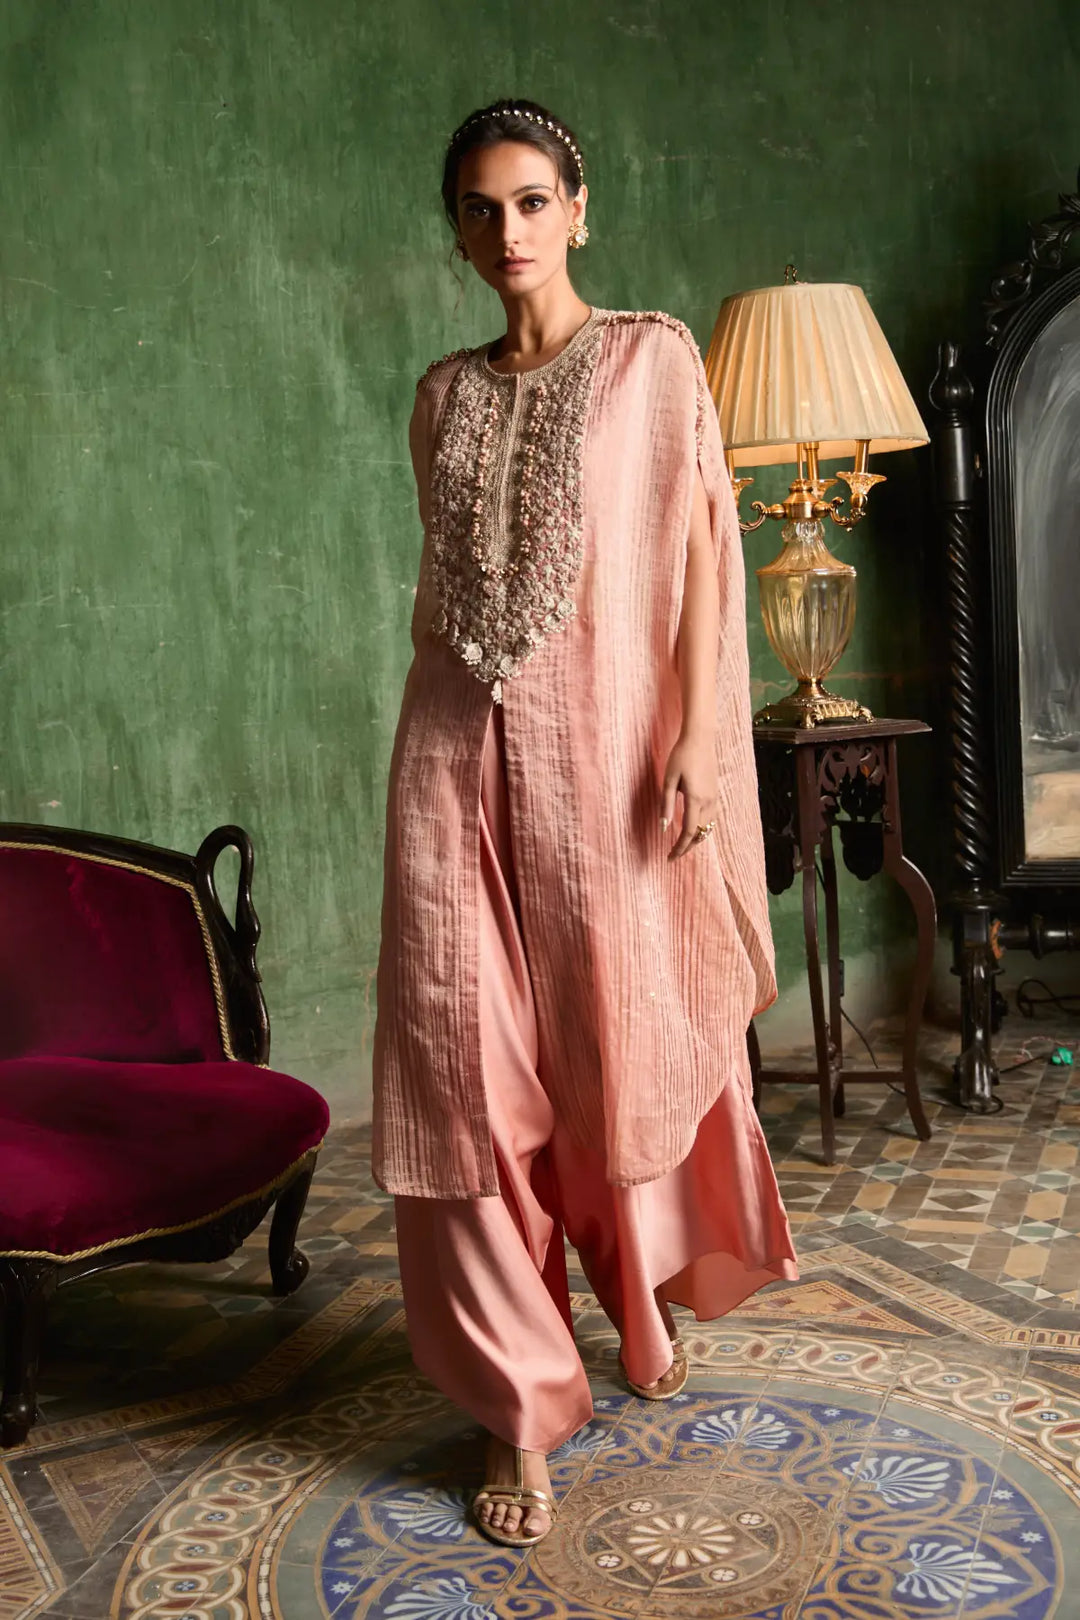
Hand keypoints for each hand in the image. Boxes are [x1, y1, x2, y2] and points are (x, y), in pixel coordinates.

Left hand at [661, 730, 718, 859]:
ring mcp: (714, 797)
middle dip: (687, 847)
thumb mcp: (668, 780)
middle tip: (673, 855)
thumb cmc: (681, 756)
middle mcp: (708, 801)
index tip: (669, 858)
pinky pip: (711, 817)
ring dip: (696, 838)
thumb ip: (667, 804)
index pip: (688, 832)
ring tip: (682, 845)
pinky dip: (703, 828)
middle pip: (700, 834)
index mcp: (695, 799)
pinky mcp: (715, 792)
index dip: (679, 848)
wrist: (701, 738)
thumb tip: (664, 827)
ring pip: (708, 827)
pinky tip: (694, 828)